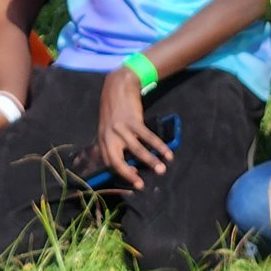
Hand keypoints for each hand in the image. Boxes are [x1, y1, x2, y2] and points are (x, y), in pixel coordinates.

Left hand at [92, 66, 171, 189]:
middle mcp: (109, 136)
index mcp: (102, 139)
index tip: (134, 180)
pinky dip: (159, 146)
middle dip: (129, 175)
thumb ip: (114, 143)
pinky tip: (167, 152)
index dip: (121, 173)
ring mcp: (120, 128)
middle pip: (117, 161)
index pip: (109, 163)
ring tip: (162, 170)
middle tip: (142, 185)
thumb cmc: (114, 109)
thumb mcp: (108, 127)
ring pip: (136, 150)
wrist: (118, 85)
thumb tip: (129, 161)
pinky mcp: (133, 120)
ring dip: (151, 161)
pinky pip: (147, 136)